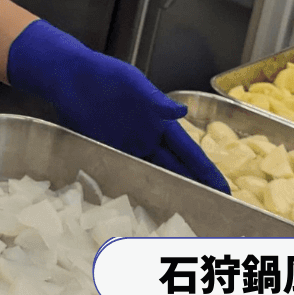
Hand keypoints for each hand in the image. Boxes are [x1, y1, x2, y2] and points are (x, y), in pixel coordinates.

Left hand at [6, 19, 230, 194]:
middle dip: (192, 190)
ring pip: (150, 176)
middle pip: (174, 170)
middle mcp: (146, 138)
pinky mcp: (104, 152)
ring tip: (180, 219)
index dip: (206, 171)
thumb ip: (155, 101)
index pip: (188, 152)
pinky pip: (123, 175)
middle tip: (210, 215)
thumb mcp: (132, 83)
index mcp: (159, 121)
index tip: (225, 191)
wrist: (69, 77)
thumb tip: (183, 110)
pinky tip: (139, 208)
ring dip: (164, 195)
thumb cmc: (104, 75)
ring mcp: (125, 148)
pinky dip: (132, 190)